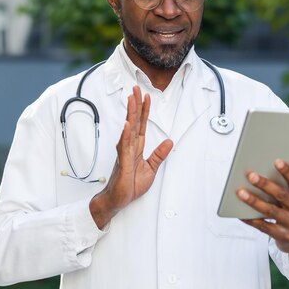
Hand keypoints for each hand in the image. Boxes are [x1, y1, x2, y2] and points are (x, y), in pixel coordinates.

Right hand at [89, 86, 172, 227]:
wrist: (118, 199)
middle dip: (136, 104)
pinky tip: (127, 125)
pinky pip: (124, 147)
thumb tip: (169, 141)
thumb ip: (159, 155)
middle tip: (136, 88)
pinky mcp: (122, 163)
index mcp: (136, 147)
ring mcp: (124, 153)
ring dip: (130, 114)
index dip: (144, 110)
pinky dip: (125, 135)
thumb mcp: (151, 169)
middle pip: (134, 121)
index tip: (147, 96)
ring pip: (128, 129)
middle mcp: (129, 146)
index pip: (141, 124)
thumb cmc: (130, 184)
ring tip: (131, 99)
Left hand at [237, 159, 288, 265]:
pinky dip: (251, 219)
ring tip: (241, 192)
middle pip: (282, 195)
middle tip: (251, 175)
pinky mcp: (283, 237)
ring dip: (254, 201)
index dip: (288, 171)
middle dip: (265, 184)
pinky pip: (264, 226)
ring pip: (270, 210)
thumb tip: (272, 170)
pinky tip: (241, 213)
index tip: (277, 161)